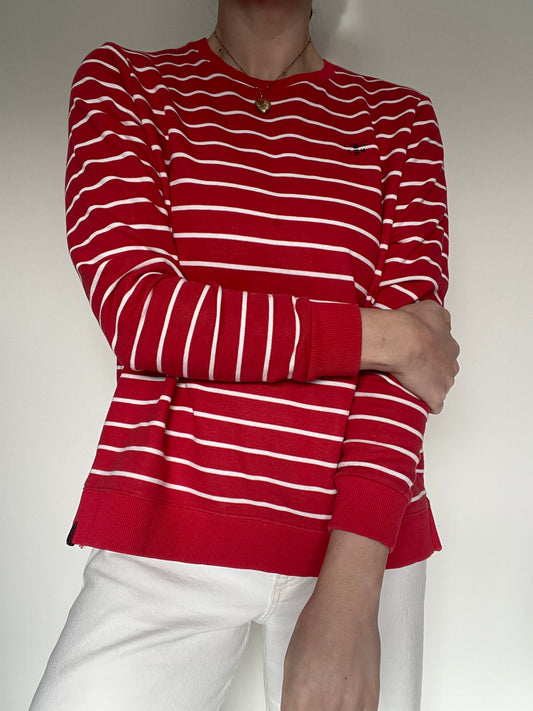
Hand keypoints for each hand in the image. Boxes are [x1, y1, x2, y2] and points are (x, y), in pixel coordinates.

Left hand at [281, 594, 379, 710]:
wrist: (346, 607)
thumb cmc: (318, 625)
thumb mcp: (291, 664)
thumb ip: (295, 696)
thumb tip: (298, 707)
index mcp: (299, 700)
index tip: (301, 707)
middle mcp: (325, 706)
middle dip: (314, 709)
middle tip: (315, 699)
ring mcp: (350, 705)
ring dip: (334, 709)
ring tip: (332, 696)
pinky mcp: (370, 700)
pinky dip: (352, 710)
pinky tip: (347, 701)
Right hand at [392, 301, 459, 412]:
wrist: (403, 340)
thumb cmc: (411, 324)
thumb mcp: (430, 309)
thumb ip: (438, 316)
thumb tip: (436, 318)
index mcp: (450, 345)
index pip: (445, 353)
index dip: (431, 354)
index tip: (418, 353)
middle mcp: (452, 364)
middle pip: (445, 371)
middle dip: (431, 371)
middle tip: (412, 367)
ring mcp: (445, 381)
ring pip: (440, 387)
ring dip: (427, 386)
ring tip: (409, 383)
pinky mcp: (436, 397)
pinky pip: (434, 405)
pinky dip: (426, 402)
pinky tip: (415, 397)